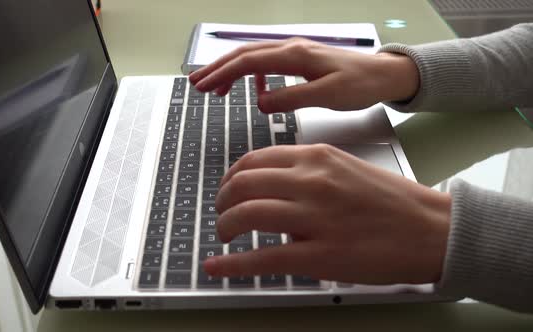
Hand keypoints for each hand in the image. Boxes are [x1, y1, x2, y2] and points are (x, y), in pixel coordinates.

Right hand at [189, 38, 418, 112]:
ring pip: (253, 57)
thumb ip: (292, 98)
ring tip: (215, 89)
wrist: (382, 75)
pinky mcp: (299, 61)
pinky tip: (253, 90)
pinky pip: (267, 64)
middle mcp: (291, 49)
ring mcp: (294, 53)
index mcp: (294, 55)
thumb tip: (261, 102)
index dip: (222, 74)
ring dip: (231, 71)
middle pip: (244, 54)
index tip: (203, 87)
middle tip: (196, 84)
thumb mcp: (327, 95)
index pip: (248, 62)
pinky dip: (251, 75)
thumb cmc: (360, 85)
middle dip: (217, 69)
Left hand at [205, 144, 450, 284]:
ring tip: (225, 235)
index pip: (255, 160)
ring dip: (225, 225)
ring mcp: (314, 217)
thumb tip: (274, 192)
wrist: (432, 229)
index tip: (228, 188)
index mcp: (316, 157)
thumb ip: (307, 174)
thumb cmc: (393, 201)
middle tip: (221, 213)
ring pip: (246, 214)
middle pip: (243, 184)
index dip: (231, 177)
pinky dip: (232, 263)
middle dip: (222, 200)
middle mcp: (311, 180)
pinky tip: (217, 266)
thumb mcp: (345, 169)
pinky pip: (263, 258)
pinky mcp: (320, 254)